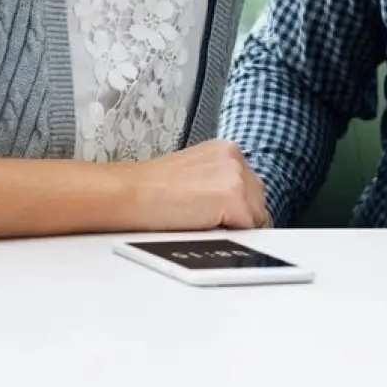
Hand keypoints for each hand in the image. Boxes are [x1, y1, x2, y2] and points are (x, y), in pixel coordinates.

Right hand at [119, 139, 270, 232]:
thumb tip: (235, 207)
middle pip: (258, 200)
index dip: (239, 207)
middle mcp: (234, 158)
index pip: (250, 186)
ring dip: (235, 226)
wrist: (128, 194)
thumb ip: (217, 183)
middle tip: (208, 224)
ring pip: (255, 216)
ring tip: (201, 224)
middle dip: (241, 216)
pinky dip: (229, 235)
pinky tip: (202, 228)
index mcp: (225, 150)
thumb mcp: (193, 176)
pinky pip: (247, 229)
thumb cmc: (149, 190)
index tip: (222, 216)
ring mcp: (236, 176)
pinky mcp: (233, 197)